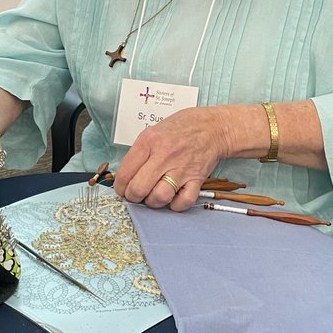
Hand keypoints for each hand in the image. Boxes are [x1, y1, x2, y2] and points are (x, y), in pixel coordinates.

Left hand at [112, 107, 230, 209]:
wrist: (212, 127)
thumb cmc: (181, 128)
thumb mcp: (153, 131)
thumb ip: (139, 153)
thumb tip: (125, 176)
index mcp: (149, 142)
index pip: (125, 173)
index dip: (120, 187)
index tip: (122, 189)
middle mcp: (164, 156)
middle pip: (138, 189)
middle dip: (133, 197)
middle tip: (136, 195)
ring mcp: (181, 169)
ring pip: (159, 198)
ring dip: (153, 202)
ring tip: (153, 196)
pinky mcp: (197, 179)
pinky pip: (183, 202)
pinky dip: (175, 205)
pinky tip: (172, 198)